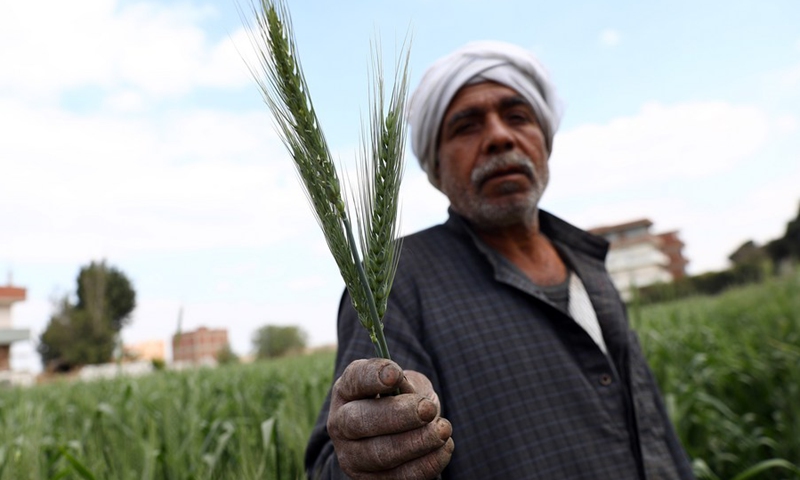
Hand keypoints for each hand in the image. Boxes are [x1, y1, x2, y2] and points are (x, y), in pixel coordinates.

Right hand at [327, 358, 453, 478]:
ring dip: (416, 443)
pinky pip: (399, 477)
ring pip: (379, 454)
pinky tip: (444, 447)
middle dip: (398, 415)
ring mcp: (352, 455)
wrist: (403, 433)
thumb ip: (410, 385)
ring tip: (443, 430)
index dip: (373, 377)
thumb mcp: (408, 383)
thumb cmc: (404, 400)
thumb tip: (415, 397)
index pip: (354, 380)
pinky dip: (426, 464)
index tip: (395, 375)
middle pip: (359, 421)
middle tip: (427, 409)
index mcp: (347, 390)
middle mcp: (341, 423)